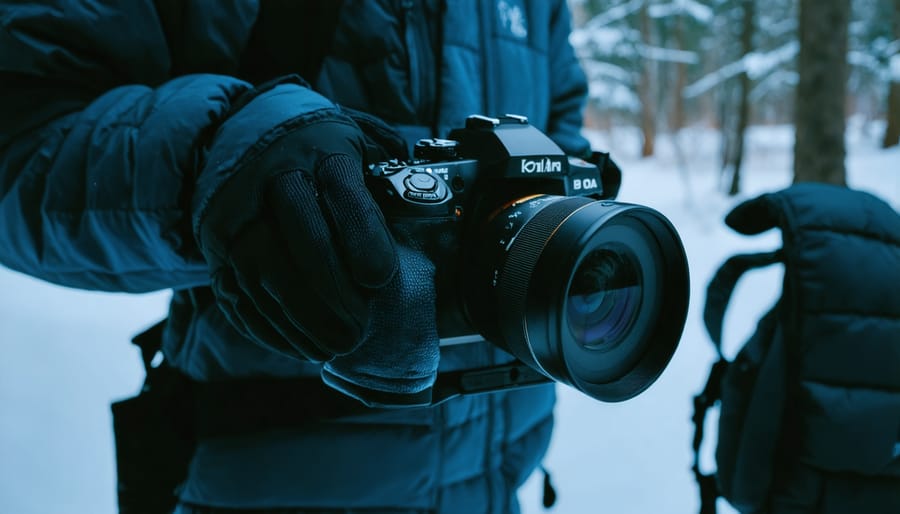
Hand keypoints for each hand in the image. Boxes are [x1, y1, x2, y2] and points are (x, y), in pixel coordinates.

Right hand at [193, 81, 397, 360]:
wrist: (243, 128)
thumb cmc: (317, 146)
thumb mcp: (359, 140)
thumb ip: (390, 173)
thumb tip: (426, 205)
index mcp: (320, 147)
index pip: (341, 189)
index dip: (362, 237)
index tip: (379, 279)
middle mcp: (271, 174)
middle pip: (299, 235)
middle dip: (332, 290)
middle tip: (358, 330)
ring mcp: (236, 209)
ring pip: (263, 269)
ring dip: (300, 318)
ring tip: (333, 346)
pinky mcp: (215, 241)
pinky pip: (235, 289)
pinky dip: (268, 324)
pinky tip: (298, 344)